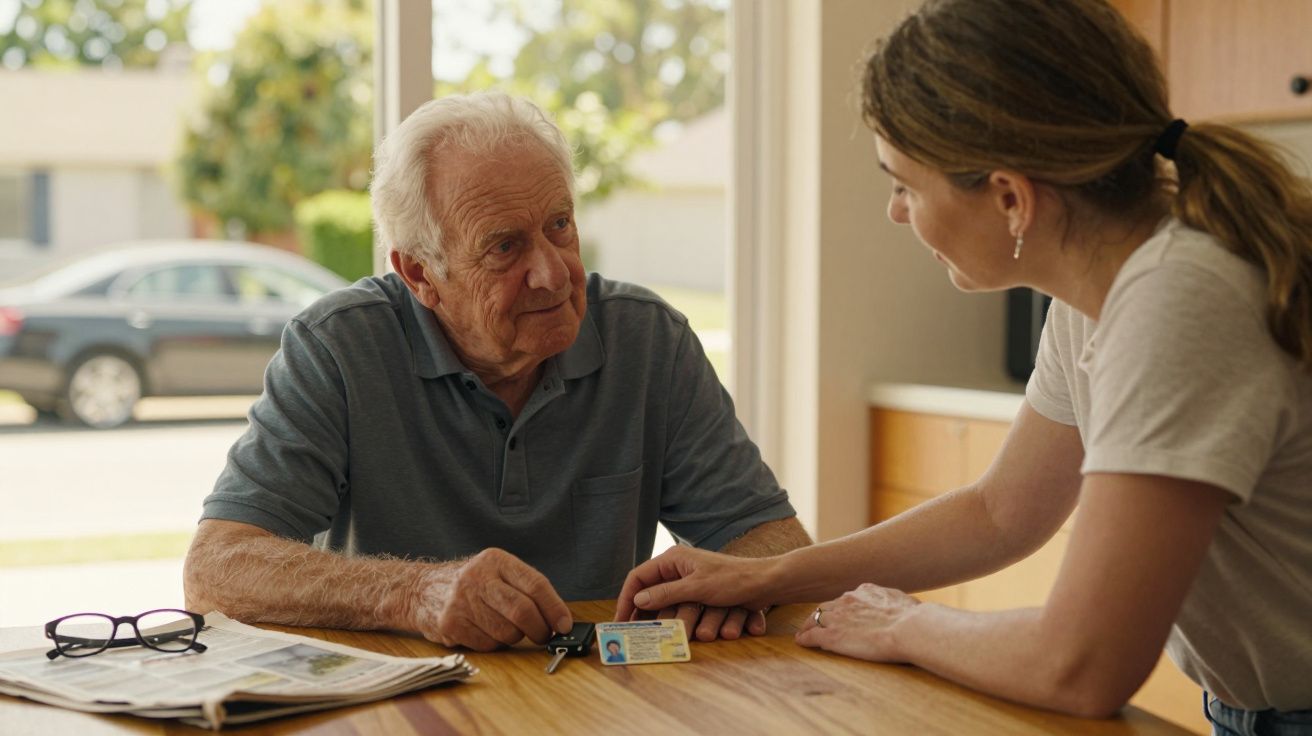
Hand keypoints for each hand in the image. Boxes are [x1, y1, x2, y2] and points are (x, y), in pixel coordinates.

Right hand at [411, 548, 572, 651]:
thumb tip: (558, 618)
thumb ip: (525, 589)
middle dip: (539, 629)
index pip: (535, 584)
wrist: (420, 590)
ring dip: (515, 638)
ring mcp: (461, 601)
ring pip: (507, 632)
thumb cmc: (470, 584)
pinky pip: (487, 645)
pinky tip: (484, 632)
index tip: (564, 624)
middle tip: (543, 635)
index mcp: (495, 560)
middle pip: (522, 610)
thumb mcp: (495, 572)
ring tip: (506, 628)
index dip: (555, 608)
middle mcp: (477, 577)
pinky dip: (494, 645)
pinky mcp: (450, 624)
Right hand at [614, 546, 773, 633]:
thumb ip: (665, 593)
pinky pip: (681, 607)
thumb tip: (638, 601)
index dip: (626, 598)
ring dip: (661, 619)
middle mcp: (678, 568)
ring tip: (651, 636)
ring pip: (665, 602)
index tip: (619, 620)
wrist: (766, 583)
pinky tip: (672, 632)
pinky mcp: (700, 594)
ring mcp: (689, 581)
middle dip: (642, 613)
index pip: (638, 576)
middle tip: (632, 633)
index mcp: (674, 559)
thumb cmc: (733, 580)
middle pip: (650, 591)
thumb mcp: (696, 587)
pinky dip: (677, 620)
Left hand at [794, 583, 919, 661]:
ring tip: (804, 632)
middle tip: (816, 622)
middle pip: (827, 606)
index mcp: (864, 591)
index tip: (841, 614)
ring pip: (816, 618)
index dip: (842, 608)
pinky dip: (804, 638)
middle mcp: (847, 600)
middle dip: (822, 614)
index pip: (846, 599)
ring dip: (809, 625)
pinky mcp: (832, 635)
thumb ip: (893, 601)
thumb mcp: (902, 601)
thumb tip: (899, 604)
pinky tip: (801, 642)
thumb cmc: (913, 618)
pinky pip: (812, 635)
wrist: (909, 628)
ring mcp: (838, 617)